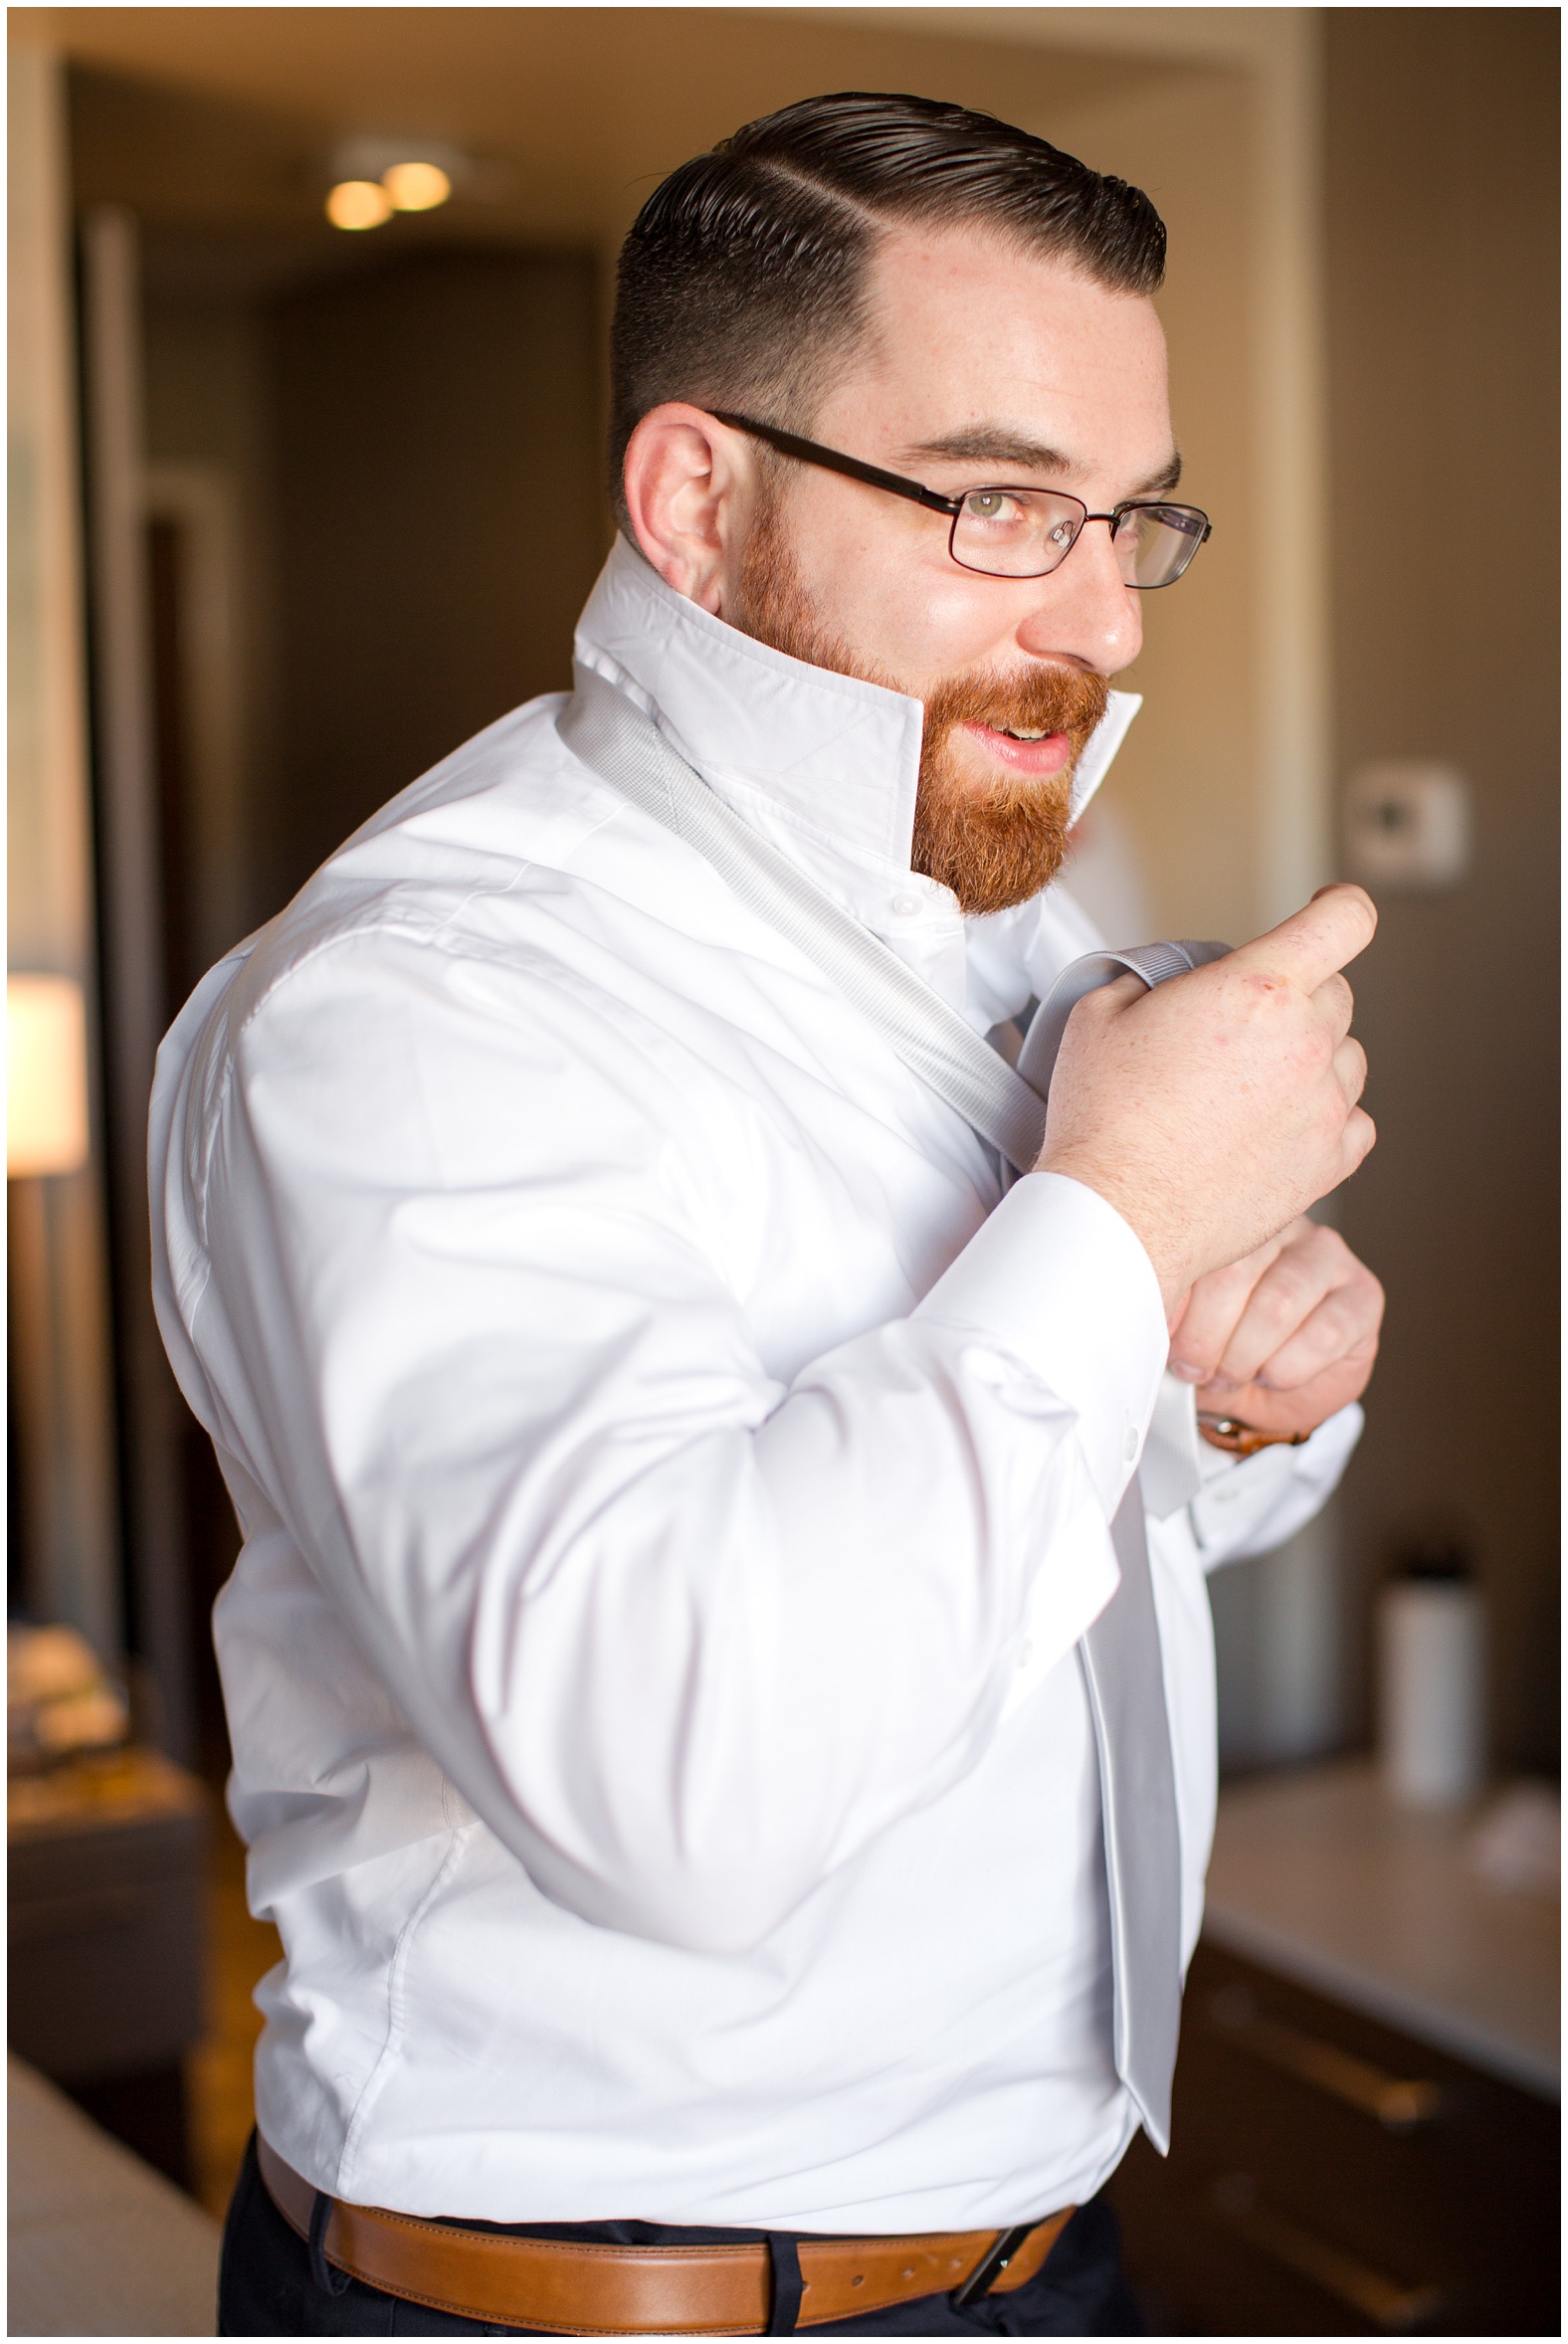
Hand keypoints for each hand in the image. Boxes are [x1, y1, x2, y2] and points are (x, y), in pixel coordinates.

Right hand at [1037, 884, 1376, 1308]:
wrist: (1118, 1214)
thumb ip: (1152, 979)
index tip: (1325, 911)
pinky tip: (1278, 1124)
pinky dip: (1325, 1116)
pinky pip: (1354, 1120)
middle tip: (1243, 1026)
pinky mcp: (1328, 1163)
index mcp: (1259, 988)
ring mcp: (1325, 1106)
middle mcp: (1306, 1042)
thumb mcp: (1102, 1014)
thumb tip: (1170, 984)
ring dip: (1311, 1057)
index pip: (1345, 919)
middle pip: (1337, 991)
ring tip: (1252, 1085)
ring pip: (1347, 1057)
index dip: (1337, 905)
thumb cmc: (1105, 1120)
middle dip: (1296, 995)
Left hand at [1167, 1217, 1383, 1438]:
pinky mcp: (1363, 1296)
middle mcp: (1282, 1226)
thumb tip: (1142, 1309)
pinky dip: (1286, 1369)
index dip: (1173, 1297)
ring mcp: (1328, 1256)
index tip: (1159, 1336)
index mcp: (1228, 1221)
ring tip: (1228, 1376)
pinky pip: (1323, 1335)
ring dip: (1243, 1357)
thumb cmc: (1218, 1350)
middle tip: (1195, 1369)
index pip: (1193, 1242)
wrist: (1265, 1396)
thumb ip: (1165, 1307)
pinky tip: (1271, 1376)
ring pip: (1277, 1305)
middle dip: (1206, 1337)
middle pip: (1235, 1272)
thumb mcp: (1178, 1327)